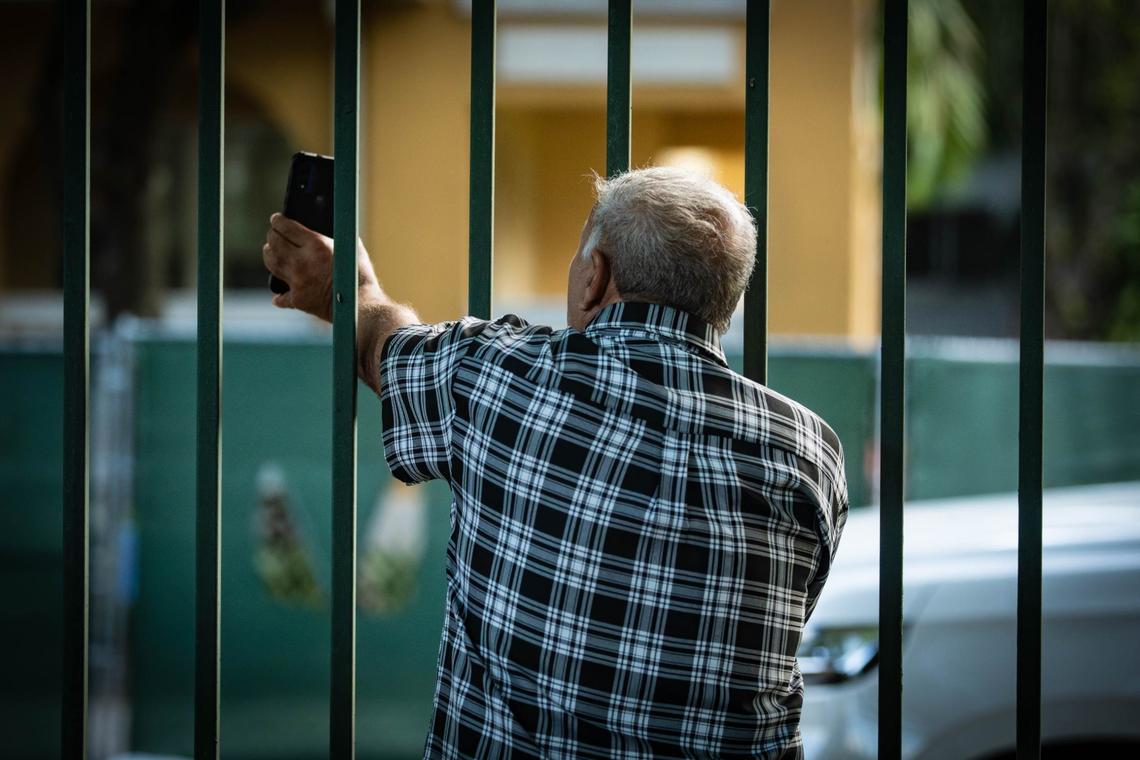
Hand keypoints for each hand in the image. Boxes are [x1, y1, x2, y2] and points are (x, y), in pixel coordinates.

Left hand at [262, 213, 380, 321]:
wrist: (360, 306)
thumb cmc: (361, 277)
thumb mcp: (352, 249)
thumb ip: (340, 238)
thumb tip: (337, 229)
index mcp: (316, 245)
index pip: (286, 227)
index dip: (278, 221)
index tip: (276, 219)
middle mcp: (302, 262)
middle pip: (275, 243)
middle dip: (272, 236)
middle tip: (273, 234)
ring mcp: (298, 281)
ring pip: (272, 264)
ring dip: (269, 256)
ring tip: (270, 252)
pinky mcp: (298, 299)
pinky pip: (282, 297)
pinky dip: (279, 296)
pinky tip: (278, 296)